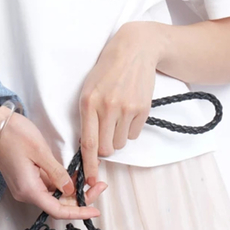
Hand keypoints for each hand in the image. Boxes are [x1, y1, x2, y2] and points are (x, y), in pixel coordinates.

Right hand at [0, 111, 107, 220]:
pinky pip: (48, 186)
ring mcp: (26, 185)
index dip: (78, 212)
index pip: (58, 210)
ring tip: (91, 179)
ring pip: (54, 195)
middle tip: (99, 186)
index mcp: (28, 189)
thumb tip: (70, 189)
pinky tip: (75, 174)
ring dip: (73, 189)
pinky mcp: (27, 178)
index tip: (94, 211)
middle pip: (58, 204)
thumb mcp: (40, 152)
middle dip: (80, 198)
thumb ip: (57, 173)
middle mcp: (26, 192)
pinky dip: (63, 182)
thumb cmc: (13, 134)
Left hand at [78, 21, 162, 189]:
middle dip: (105, 147)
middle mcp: (107, 107)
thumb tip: (90, 146)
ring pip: (121, 143)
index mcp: (88, 102)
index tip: (90, 181)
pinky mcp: (142, 109)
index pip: (88, 143)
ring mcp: (126, 108)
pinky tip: (129, 109)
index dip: (89, 165)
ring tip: (117, 114)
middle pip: (106, 149)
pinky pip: (134, 134)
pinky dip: (130, 128)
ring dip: (118, 136)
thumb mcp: (89, 88)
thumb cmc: (107, 69)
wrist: (134, 49)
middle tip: (105, 132)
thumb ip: (88, 115)